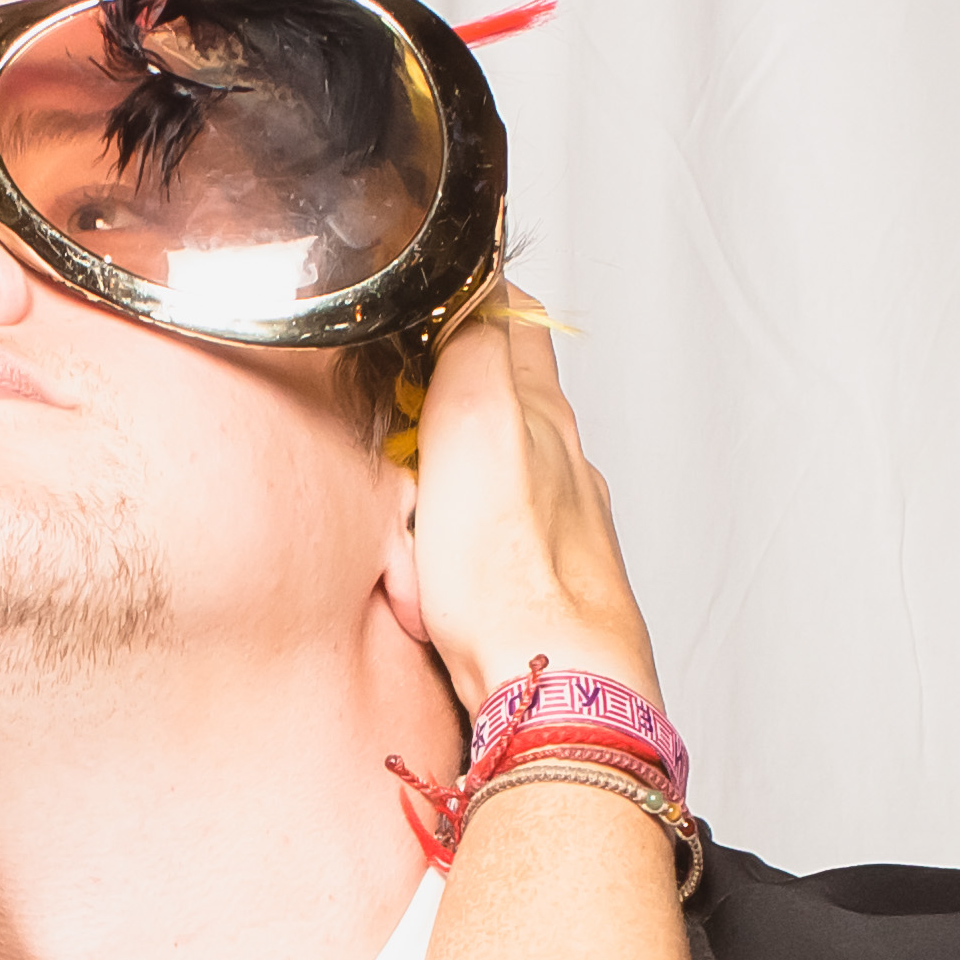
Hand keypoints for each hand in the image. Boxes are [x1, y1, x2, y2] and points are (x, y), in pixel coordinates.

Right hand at [402, 302, 652, 708]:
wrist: (548, 684)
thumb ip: (475, 343)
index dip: (472, 298)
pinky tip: (430, 580)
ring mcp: (555, 528)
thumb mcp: (478, 419)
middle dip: (438, 410)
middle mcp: (562, 466)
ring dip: (438, 493)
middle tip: (396, 427)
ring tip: (407, 522)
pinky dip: (448, 557)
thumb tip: (476, 275)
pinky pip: (480, 553)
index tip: (429, 298)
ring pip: (488, 484)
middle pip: (497, 405)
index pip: (517, 321)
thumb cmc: (511, 570)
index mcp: (544, 414)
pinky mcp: (537, 588)